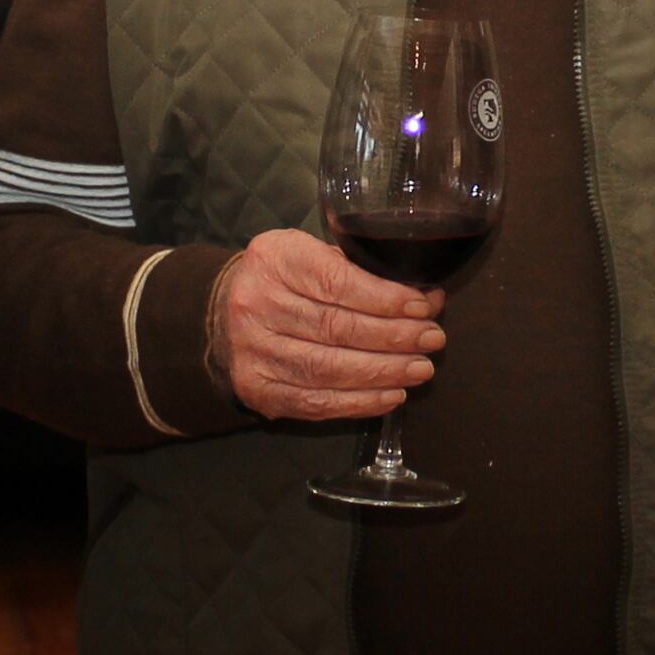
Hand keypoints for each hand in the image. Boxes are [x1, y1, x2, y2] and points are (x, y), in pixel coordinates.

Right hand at [208, 229, 440, 421]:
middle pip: (336, 327)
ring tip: (420, 369)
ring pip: (328, 369)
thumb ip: (360, 271)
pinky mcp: (257, 388)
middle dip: (393, 337)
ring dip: (383, 372)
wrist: (222, 312)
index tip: (422, 307)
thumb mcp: (312, 253)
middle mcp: (256, 304)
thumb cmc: (284, 279)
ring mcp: (252, 350)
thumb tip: (424, 299)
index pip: (337, 282)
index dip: (385, 299)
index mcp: (274, 260)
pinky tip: (391, 395)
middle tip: (431, 340)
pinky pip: (315, 401)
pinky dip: (359, 402)